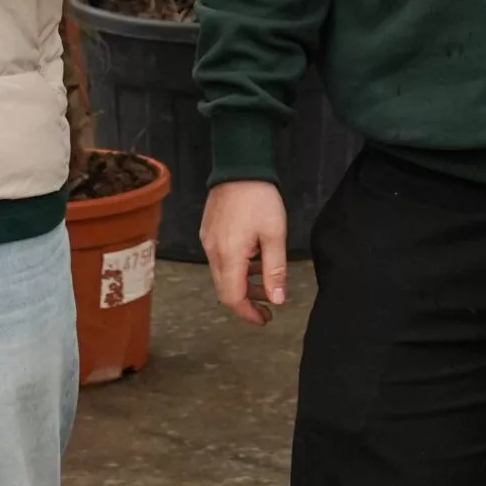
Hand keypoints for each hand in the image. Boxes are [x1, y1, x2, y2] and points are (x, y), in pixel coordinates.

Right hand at [201, 180, 288, 325]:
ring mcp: (208, 242)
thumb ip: (274, 270)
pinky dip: (235, 268)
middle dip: (246, 301)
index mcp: (229, 256)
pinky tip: (252, 258)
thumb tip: (277, 299)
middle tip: (268, 305)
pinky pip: (219, 260)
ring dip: (242, 284)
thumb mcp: (274, 235)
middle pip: (225, 290)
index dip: (248, 314)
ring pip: (222, 275)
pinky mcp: (208, 232)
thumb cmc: (259, 198)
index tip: (265, 318)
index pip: (233, 298)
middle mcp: (213, 252)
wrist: (238, 166)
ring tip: (264, 279)